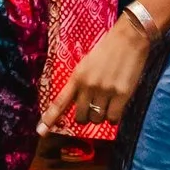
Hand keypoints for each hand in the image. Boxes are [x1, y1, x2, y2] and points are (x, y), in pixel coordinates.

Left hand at [41, 18, 148, 137]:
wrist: (129, 38)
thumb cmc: (107, 49)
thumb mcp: (87, 64)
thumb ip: (81, 82)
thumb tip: (79, 103)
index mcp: (77, 77)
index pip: (60, 102)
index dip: (50, 118)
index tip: (41, 131)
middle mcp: (88, 86)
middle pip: (80, 117)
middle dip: (84, 117)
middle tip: (91, 110)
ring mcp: (105, 91)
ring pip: (97, 119)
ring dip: (100, 116)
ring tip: (106, 104)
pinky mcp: (122, 94)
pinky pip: (113, 118)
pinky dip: (113, 117)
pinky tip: (116, 108)